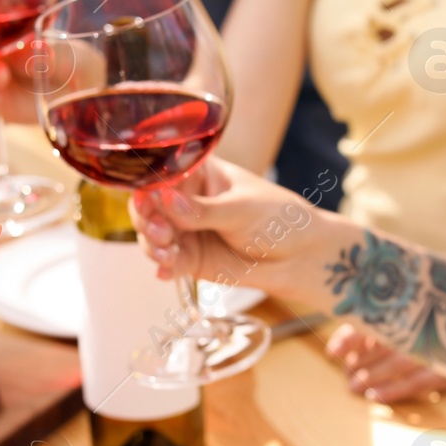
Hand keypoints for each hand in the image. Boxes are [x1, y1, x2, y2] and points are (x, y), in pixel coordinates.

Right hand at [130, 158, 350, 304]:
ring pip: (152, 236)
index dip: (148, 185)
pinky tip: (165, 272)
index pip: (162, 173)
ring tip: (165, 255)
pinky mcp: (190, 259)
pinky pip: (168, 262)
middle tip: (159, 232)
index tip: (146, 198)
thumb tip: (163, 197)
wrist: (300, 257)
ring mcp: (186, 230)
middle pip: (148, 206)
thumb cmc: (278, 218)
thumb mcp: (241, 209)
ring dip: (152, 245)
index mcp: (198, 172)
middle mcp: (185, 200)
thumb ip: (202, 209)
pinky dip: (162, 267)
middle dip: (146, 220)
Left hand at [326, 323, 445, 402]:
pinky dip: (395, 390)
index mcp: (416, 304)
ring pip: (399, 362)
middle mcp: (428, 321)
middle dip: (361, 361)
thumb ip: (383, 326)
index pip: (377, 318)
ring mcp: (442, 344)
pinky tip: (376, 397)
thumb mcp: (418, 319)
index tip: (332, 352)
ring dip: (373, 377)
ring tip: (354, 388)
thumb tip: (345, 347)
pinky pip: (419, 381)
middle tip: (345, 375)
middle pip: (386, 342)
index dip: (351, 337)